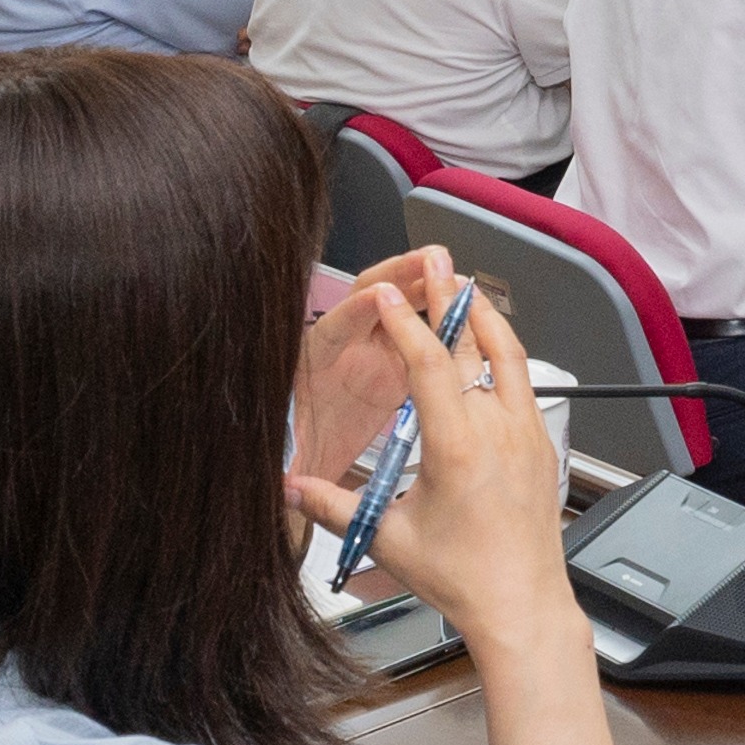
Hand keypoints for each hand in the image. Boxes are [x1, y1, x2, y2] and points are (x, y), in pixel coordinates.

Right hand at [286, 284, 581, 659]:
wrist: (522, 605)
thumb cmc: (464, 577)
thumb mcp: (388, 538)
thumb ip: (333, 506)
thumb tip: (288, 487)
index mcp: (457, 445)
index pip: (429, 362)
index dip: (405, 321)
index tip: (389, 291)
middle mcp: (498, 429)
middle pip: (473, 343)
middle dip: (449, 297)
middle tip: (436, 259)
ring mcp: (526, 433)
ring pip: (509, 355)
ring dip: (484, 317)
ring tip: (465, 286)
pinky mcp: (541, 445)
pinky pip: (525, 381)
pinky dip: (504, 352)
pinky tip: (492, 346)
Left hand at [293, 246, 458, 491]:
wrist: (304, 470)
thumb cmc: (296, 462)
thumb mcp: (292, 466)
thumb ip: (293, 472)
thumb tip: (283, 484)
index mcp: (310, 368)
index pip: (332, 331)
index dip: (354, 313)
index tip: (378, 300)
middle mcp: (340, 351)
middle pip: (367, 300)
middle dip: (398, 276)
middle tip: (428, 260)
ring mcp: (366, 354)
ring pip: (395, 309)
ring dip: (422, 287)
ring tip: (450, 271)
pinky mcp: (389, 366)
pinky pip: (414, 334)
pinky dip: (436, 319)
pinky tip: (461, 311)